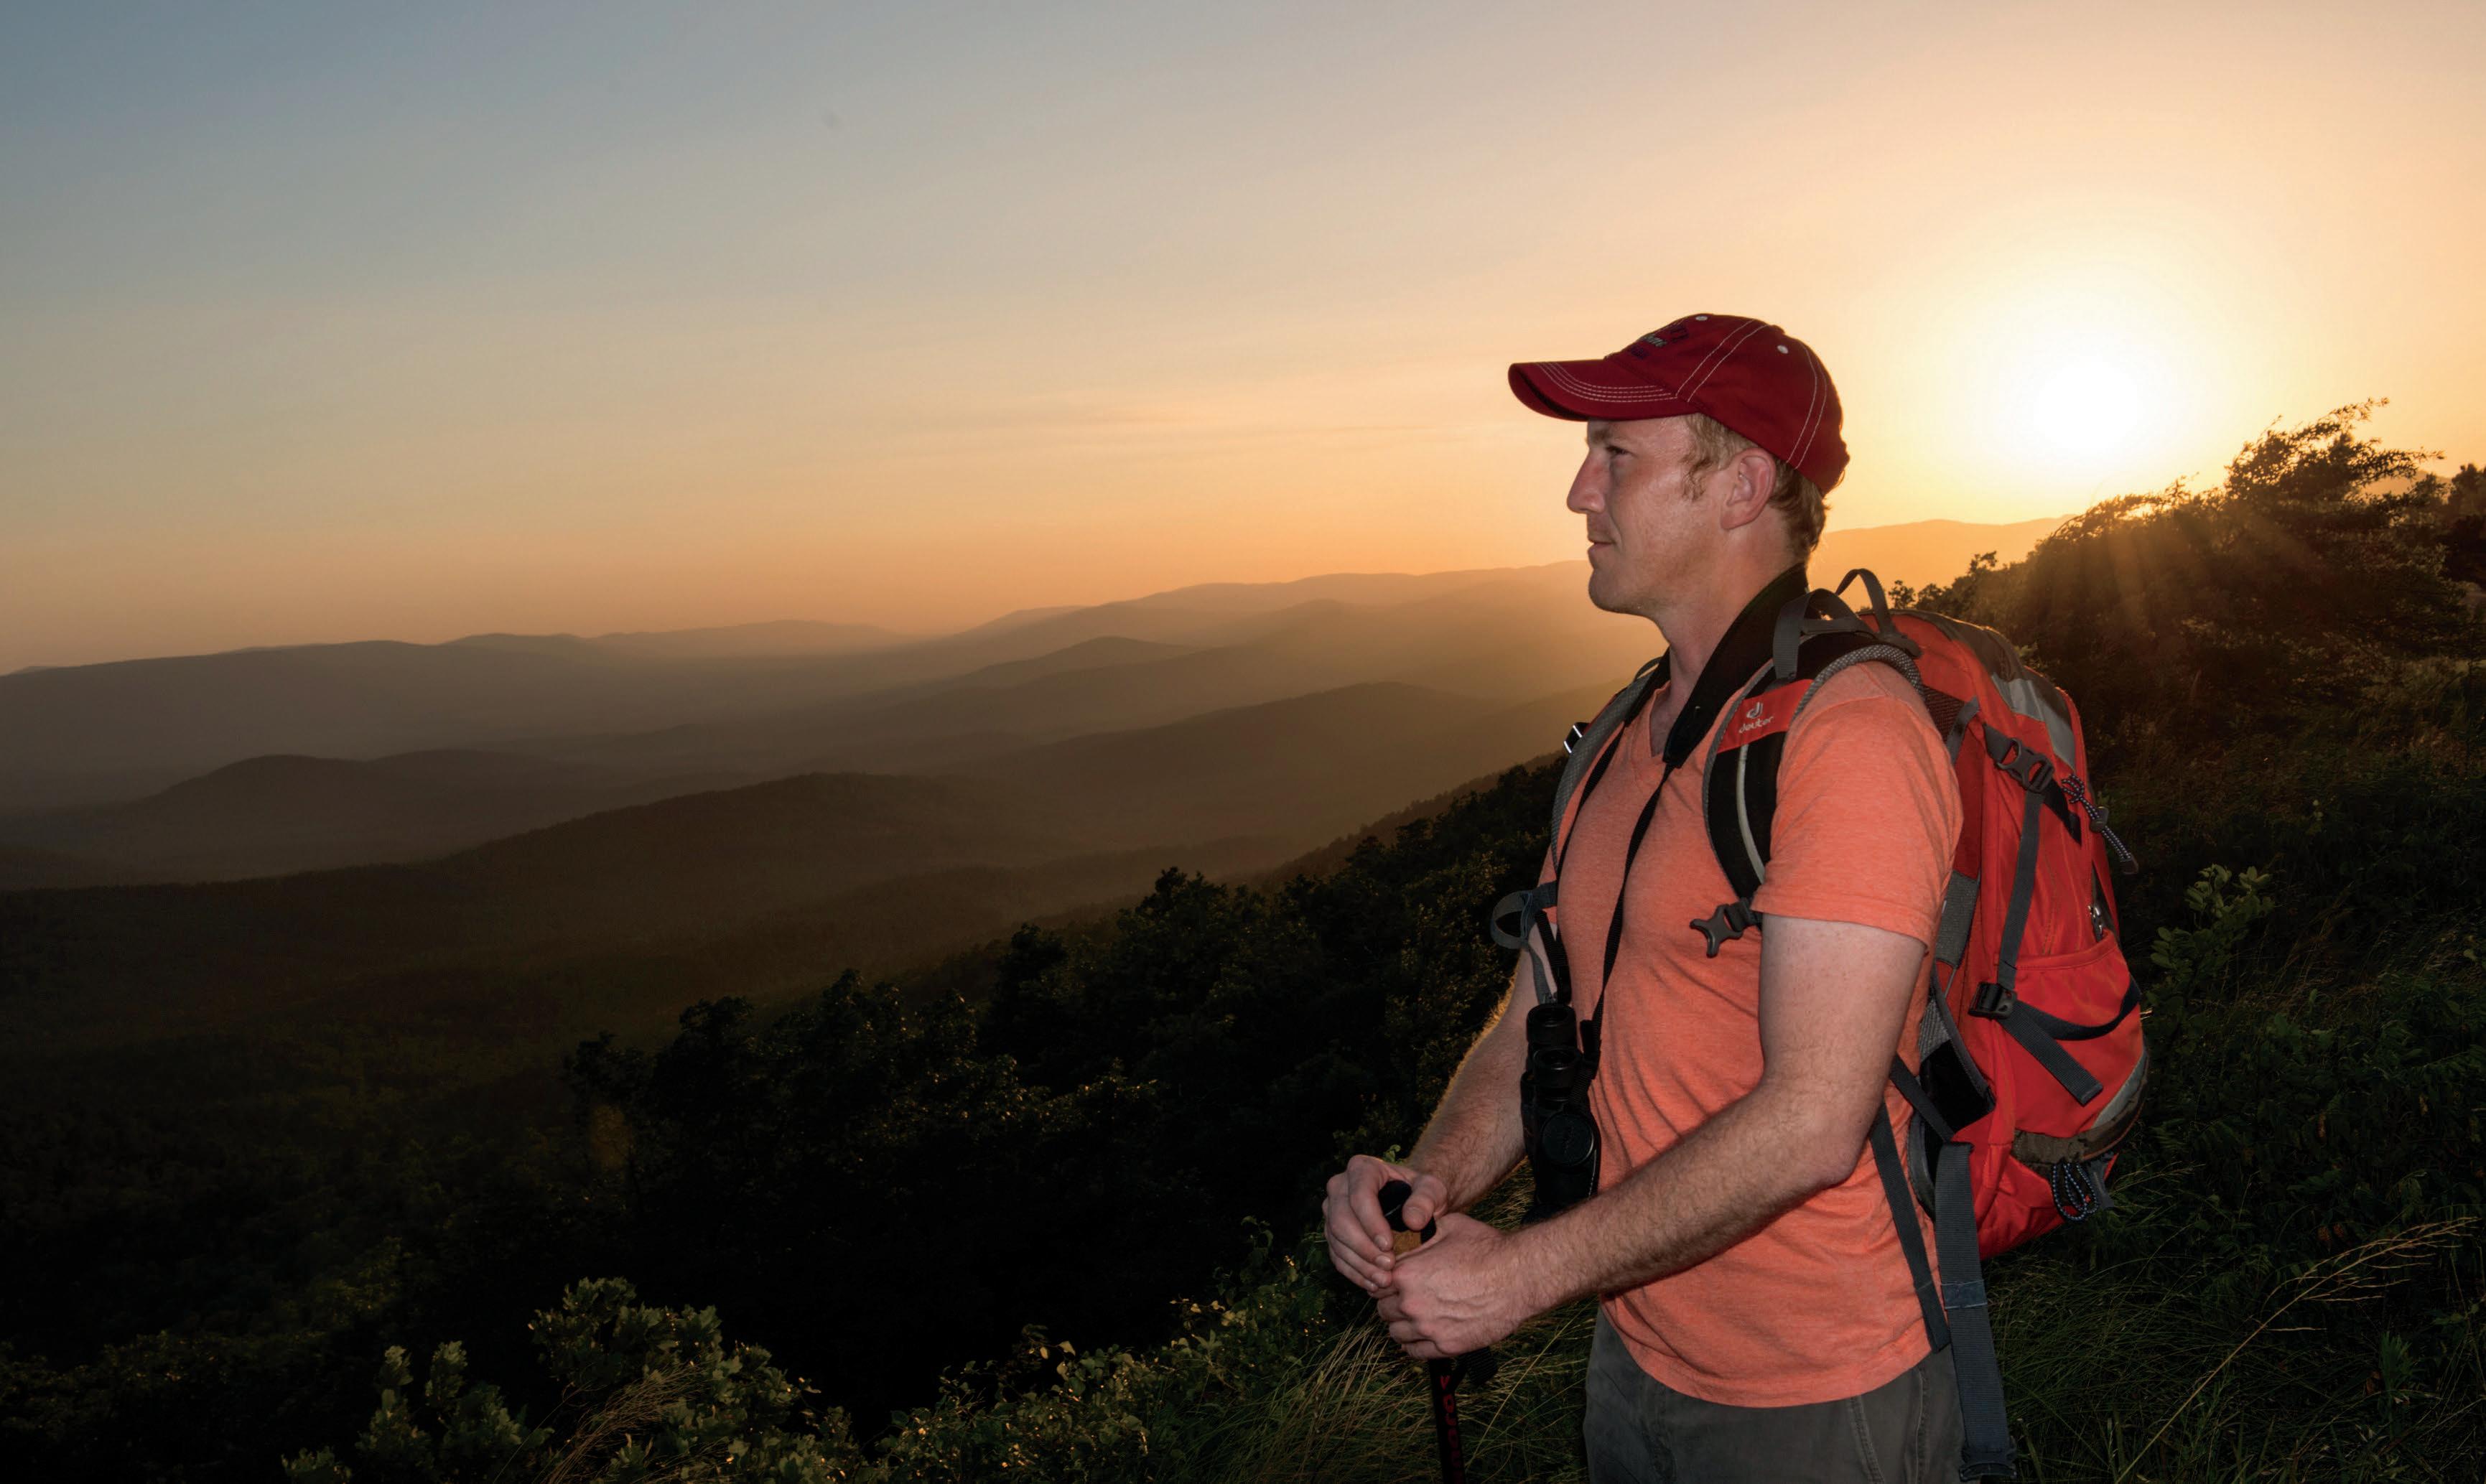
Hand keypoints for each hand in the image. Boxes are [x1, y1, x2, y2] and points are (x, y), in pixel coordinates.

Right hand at [1322, 1154, 1445, 1293]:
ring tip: (1383, 1280)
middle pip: (1341, 1219)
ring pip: (1335, 1240)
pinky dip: (1353, 1272)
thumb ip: (1426, 1200)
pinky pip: (1336, 1255)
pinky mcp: (1332, 1233)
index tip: (1389, 1245)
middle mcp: (1340, 1186)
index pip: (1359, 1195)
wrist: (1411, 1204)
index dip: (1370, 1222)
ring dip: (1358, 1264)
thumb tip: (1412, 1220)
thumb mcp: (1432, 1190)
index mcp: (1361, 1168)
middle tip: (1388, 1266)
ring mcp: (1332, 1210)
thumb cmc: (1421, 1193)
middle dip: (1363, 1247)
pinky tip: (1372, 1284)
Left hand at [1374, 1213, 1536, 1360]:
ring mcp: (1428, 1327)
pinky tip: (1426, 1334)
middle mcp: (1411, 1303)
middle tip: (1408, 1299)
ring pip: (1396, 1333)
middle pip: (1383, 1310)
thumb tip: (1405, 1235)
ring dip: (1403, 1325)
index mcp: (1406, 1273)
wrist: (1519, 1276)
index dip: (1385, 1282)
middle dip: (1393, 1303)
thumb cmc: (1487, 1249)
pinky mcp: (1446, 1346)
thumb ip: (1419, 1235)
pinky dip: (1416, 1344)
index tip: (1395, 1282)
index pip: (1377, 1284)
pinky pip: (1415, 1352)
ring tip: (1417, 1317)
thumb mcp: (1448, 1227)